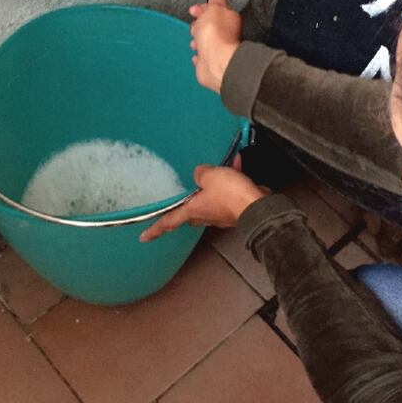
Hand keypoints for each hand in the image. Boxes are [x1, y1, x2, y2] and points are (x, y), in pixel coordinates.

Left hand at [139, 160, 267, 242]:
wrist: (257, 205)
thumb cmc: (230, 195)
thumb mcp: (209, 176)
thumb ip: (200, 173)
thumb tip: (200, 173)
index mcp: (193, 211)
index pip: (168, 221)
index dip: (155, 229)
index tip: (143, 237)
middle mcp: (206, 215)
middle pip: (190, 213)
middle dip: (186, 207)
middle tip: (181, 200)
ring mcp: (221, 214)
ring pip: (211, 201)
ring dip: (212, 187)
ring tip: (217, 169)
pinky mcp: (236, 209)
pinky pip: (229, 193)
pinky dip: (231, 180)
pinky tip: (236, 166)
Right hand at [190, 0, 240, 93]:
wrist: (213, 60)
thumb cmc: (215, 35)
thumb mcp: (215, 7)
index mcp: (228, 18)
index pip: (215, 9)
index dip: (203, 8)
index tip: (195, 9)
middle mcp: (224, 34)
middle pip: (208, 25)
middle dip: (198, 24)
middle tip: (197, 25)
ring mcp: (216, 49)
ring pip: (204, 40)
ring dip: (197, 39)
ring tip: (196, 41)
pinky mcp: (209, 62)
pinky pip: (202, 56)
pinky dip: (199, 54)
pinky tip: (197, 53)